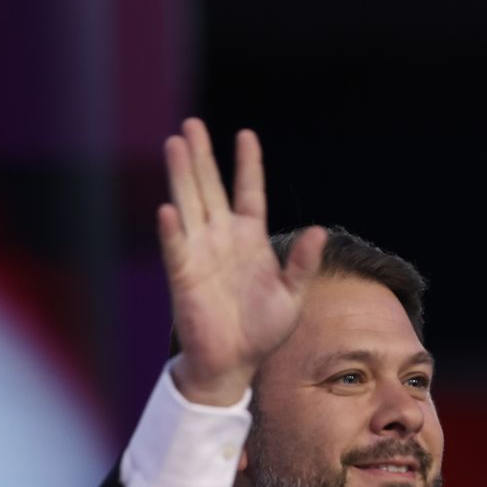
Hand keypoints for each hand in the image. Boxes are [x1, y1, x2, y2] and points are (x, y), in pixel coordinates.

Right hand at [157, 118, 326, 404]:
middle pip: (210, 188)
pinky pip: (176, 248)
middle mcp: (222, 238)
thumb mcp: (293, 295)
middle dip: (201, 156)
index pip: (249, 192)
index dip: (248, 165)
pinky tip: (167, 208)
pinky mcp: (183, 275)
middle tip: (191, 124)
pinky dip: (171, 231)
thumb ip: (302, 263)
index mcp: (250, 238)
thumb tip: (319, 232)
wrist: (235, 362)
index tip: (245, 134)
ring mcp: (200, 253)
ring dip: (181, 176)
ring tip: (175, 144)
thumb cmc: (263, 330)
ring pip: (189, 205)